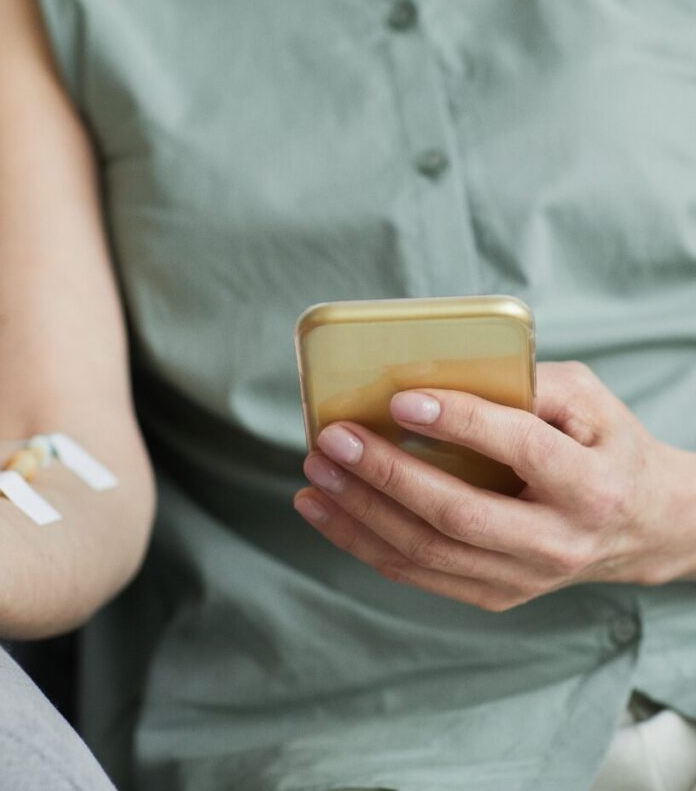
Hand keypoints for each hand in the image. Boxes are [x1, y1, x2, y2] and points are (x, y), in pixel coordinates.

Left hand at [294, 361, 695, 610]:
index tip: (400, 399)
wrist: (646, 527)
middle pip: (458, 514)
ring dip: (359, 512)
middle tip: (333, 438)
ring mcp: (525, 577)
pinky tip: (326, 511)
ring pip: (427, 552)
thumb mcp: (589, 400)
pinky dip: (363, 542)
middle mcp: (558, 541)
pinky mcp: (496, 594)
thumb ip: (528, 381)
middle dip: (386, 475)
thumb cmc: (606, 447)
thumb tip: (443, 369)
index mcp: (590, 485)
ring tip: (316, 472)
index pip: (519, 450)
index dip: (458, 422)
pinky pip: (418, 574)